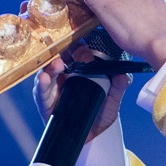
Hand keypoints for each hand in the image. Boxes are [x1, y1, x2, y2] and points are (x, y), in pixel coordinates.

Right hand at [23, 2, 130, 140]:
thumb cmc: (102, 109)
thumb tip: (122, 75)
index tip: (74, 28)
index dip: (71, 36)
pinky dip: (43, 84)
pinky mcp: (45, 103)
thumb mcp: (113, 95)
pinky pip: (42, 92)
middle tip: (51, 33)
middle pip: (54, 53)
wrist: (96, 136)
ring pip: (47, 70)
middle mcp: (63, 73)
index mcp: (77, 66)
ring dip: (50, 64)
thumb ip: (118, 85)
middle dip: (49, 41)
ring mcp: (53, 87)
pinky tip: (45, 78)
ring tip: (56, 62)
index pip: (72, 46)